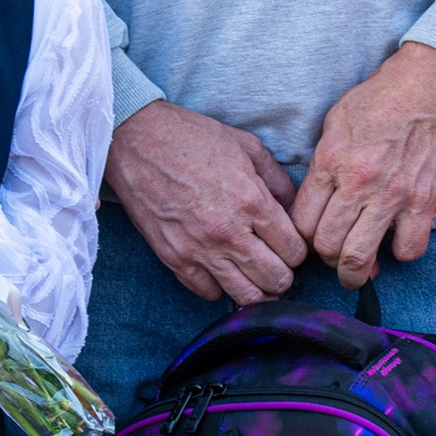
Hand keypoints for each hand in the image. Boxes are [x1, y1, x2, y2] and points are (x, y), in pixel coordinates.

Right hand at [107, 100, 306, 303]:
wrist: (137, 141)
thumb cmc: (192, 139)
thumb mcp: (247, 147)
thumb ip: (278, 180)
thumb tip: (293, 209)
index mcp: (252, 201)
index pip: (294, 251)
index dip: (298, 251)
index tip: (289, 245)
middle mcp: (228, 232)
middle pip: (276, 280)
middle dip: (284, 276)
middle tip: (278, 264)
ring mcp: (199, 249)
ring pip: (246, 296)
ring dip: (257, 290)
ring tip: (256, 277)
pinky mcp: (173, 258)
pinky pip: (208, 293)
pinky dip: (220, 288)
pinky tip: (222, 270)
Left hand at [292, 44, 435, 286]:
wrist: (431, 83)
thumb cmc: (381, 97)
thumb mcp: (335, 122)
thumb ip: (323, 163)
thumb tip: (316, 199)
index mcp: (330, 161)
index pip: (302, 222)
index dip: (302, 238)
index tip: (311, 239)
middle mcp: (358, 182)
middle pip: (326, 245)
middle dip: (326, 259)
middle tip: (333, 258)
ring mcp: (392, 195)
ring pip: (360, 257)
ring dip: (356, 273)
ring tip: (358, 272)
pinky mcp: (425, 201)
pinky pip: (409, 249)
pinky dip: (400, 253)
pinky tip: (396, 242)